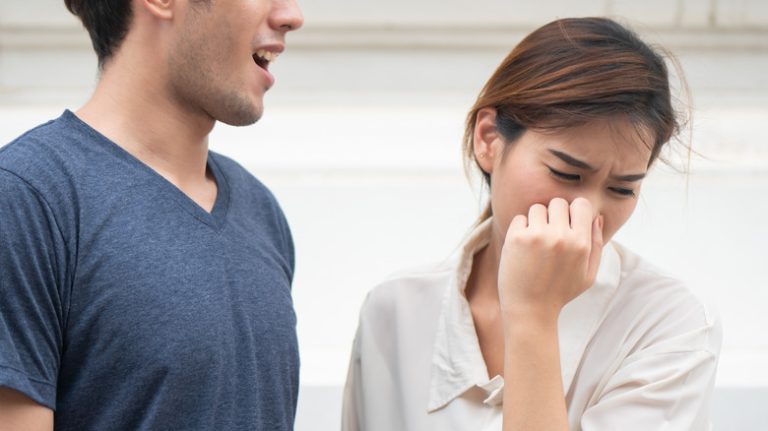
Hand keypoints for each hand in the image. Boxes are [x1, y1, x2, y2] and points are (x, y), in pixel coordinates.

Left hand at [497, 197, 603, 323]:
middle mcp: (561, 237)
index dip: (574, 211)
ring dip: (536, 221)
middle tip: (549, 235)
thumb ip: (595, 244)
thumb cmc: (560, 292)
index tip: (567, 224)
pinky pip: (520, 218)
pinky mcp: (516, 238)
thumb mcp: (588, 274)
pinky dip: (520, 229)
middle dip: (554, 215)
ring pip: (537, 208)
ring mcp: (537, 236)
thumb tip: (596, 217)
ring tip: (536, 243)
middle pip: (558, 203)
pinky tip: (523, 247)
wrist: (530, 310)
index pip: (581, 204)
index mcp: (581, 244)